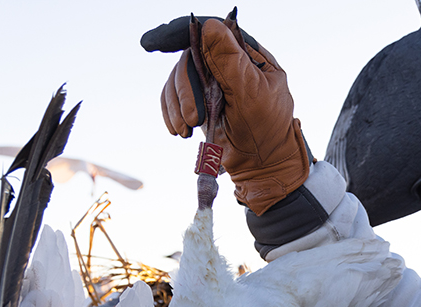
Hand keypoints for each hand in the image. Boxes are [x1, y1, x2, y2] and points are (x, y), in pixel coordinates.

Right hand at [156, 14, 310, 214]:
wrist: (261, 166)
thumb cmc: (266, 131)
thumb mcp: (252, 95)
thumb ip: (230, 61)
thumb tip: (209, 26)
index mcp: (247, 54)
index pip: (214, 31)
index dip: (183, 32)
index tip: (155, 43)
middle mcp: (228, 62)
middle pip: (190, 57)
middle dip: (184, 88)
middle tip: (192, 118)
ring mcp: (211, 81)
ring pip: (178, 77)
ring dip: (175, 104)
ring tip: (186, 129)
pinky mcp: (198, 100)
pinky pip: (172, 97)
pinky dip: (171, 112)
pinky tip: (178, 130)